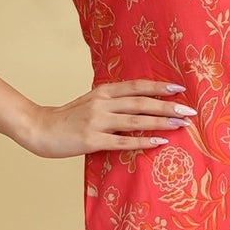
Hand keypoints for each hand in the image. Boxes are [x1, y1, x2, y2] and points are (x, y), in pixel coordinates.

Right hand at [23, 79, 196, 159]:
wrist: (39, 129)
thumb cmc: (67, 118)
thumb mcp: (90, 101)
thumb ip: (112, 100)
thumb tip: (138, 102)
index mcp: (102, 92)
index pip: (136, 87)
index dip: (158, 87)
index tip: (180, 89)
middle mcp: (102, 103)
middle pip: (141, 102)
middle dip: (168, 106)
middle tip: (190, 110)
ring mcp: (97, 122)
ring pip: (136, 121)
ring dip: (161, 122)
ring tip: (180, 125)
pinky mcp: (92, 141)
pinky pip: (123, 142)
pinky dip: (143, 142)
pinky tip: (159, 142)